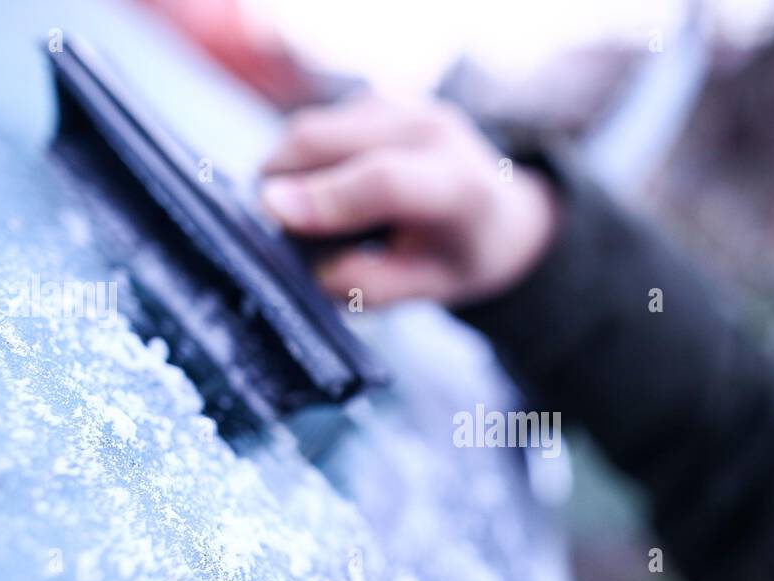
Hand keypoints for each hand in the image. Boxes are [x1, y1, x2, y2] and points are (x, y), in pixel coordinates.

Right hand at [260, 95, 558, 307]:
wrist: (501, 211)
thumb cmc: (462, 255)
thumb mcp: (431, 287)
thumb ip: (375, 284)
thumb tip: (313, 269)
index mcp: (460, 186)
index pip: (384, 181)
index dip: (324, 197)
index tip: (272, 213)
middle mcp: (432, 130)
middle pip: (327, 139)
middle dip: (281, 181)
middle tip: (274, 231)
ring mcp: (403, 106)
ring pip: (312, 127)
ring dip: (288, 170)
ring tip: (307, 216)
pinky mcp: (377, 99)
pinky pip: (318, 125)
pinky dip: (304, 160)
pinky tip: (326, 190)